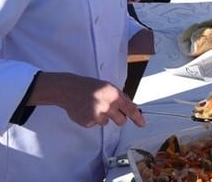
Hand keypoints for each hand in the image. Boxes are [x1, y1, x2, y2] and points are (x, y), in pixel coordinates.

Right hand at [29, 72, 145, 127]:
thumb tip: (131, 107)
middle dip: (120, 119)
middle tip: (112, 112)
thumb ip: (119, 97)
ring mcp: (97, 116)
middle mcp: (107, 106)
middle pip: (121, 121)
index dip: (137, 118)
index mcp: (114, 95)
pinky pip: (95, 124)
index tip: (142, 124)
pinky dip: (92, 119)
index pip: (130, 109)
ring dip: (104, 117)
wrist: (69, 90)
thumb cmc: (90, 87)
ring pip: (107, 122)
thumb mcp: (108, 87)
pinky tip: (86, 110)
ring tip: (94, 107)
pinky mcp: (88, 122)